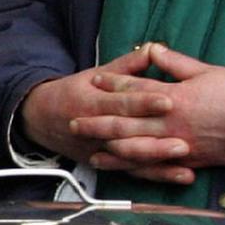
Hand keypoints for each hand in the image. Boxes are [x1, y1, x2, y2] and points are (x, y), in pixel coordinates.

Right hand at [17, 43, 224, 185]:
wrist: (40, 118)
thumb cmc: (73, 93)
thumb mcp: (96, 74)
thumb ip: (127, 65)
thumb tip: (154, 49)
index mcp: (92, 102)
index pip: (122, 103)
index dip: (144, 102)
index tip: (169, 101)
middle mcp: (95, 129)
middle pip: (127, 135)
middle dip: (156, 138)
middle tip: (184, 140)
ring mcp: (99, 149)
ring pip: (130, 157)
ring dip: (158, 160)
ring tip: (184, 159)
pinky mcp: (106, 163)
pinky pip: (133, 172)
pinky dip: (157, 175)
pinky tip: (180, 174)